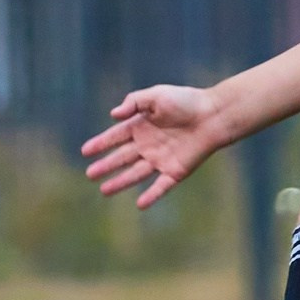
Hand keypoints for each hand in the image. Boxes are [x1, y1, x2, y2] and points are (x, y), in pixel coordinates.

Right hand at [81, 84, 228, 206]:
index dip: (100, 144)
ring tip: (104, 190)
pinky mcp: (176, 171)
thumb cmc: (186, 101)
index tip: (85, 151)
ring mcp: (161, 159)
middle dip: (106, 166)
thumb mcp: (156, 95)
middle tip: (90, 174)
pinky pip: (161, 186)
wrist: (214, 114)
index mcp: (142, 126)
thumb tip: (113, 115)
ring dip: (120, 182)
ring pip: (136, 174)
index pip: (116, 137)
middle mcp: (148, 145)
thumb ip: (134, 102)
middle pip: (122, 158)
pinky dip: (151, 195)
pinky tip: (140, 204)